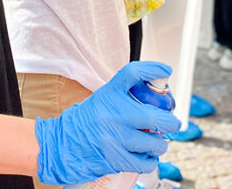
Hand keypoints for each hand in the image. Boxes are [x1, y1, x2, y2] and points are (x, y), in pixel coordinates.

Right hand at [34, 61, 180, 185]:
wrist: (57, 145)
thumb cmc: (83, 122)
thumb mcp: (100, 100)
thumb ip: (122, 97)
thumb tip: (152, 95)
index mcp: (108, 94)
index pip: (132, 73)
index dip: (153, 69)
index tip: (166, 70)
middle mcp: (112, 114)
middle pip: (154, 116)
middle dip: (170, 122)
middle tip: (174, 123)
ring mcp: (113, 138)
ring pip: (152, 143)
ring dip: (160, 145)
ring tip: (158, 143)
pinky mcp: (113, 159)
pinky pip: (142, 162)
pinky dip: (150, 161)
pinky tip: (148, 157)